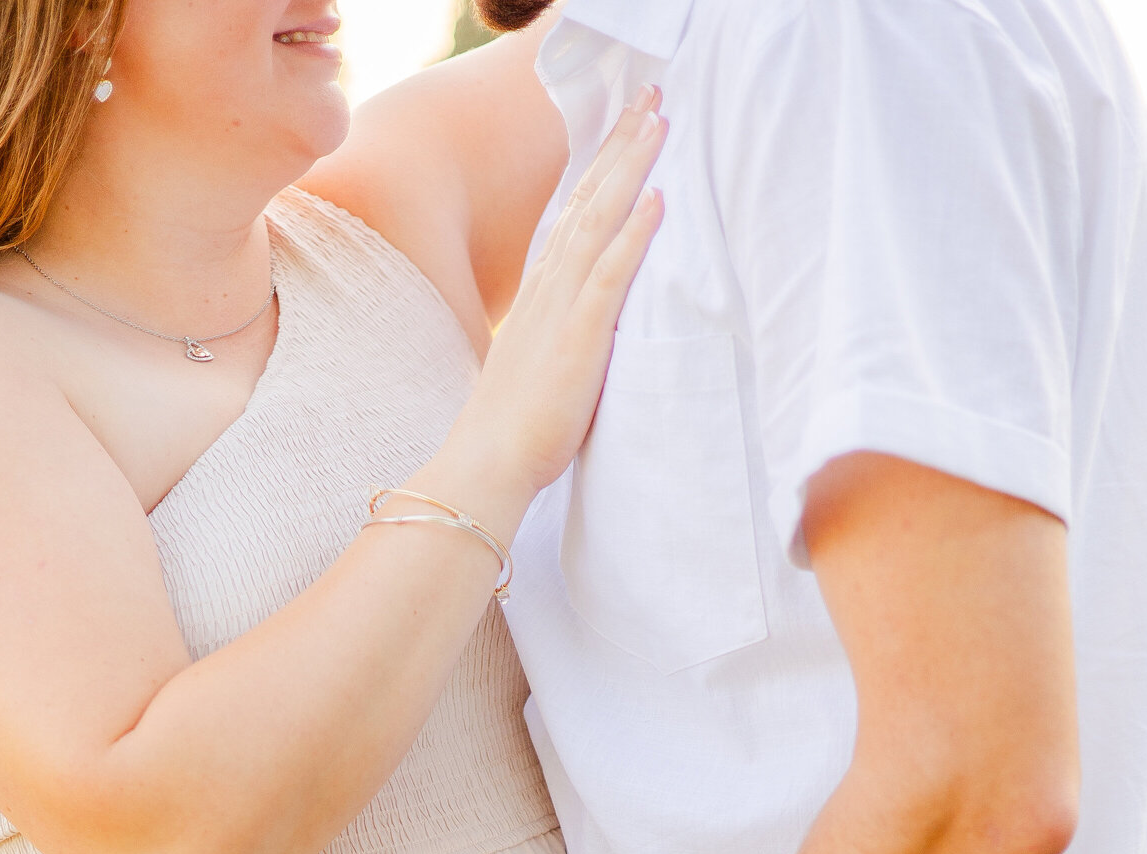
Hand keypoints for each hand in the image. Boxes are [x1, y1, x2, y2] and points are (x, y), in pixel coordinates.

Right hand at [439, 87, 665, 515]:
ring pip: (600, 220)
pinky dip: (634, 232)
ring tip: (659, 123)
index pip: (573, 219)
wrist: (487, 462)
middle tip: (650, 98)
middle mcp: (548, 289)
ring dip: (631, 168)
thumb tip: (575, 340)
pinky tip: (657, 197)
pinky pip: (611, 272)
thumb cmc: (511, 432)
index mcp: (539, 297)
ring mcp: (561, 308)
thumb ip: (556, 342)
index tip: (624, 133)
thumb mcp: (536, 371)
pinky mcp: (580, 336)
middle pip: (588, 201)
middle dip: (620, 146)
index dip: (600, 172)